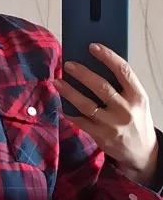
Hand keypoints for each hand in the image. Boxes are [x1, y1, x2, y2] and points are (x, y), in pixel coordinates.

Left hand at [54, 43, 158, 184]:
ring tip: (58, 82)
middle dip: (82, 74)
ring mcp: (112, 125)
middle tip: (68, 64)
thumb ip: (122, 87)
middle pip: (101, 87)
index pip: (123, 71)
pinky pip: (81, 122)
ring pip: (87, 105)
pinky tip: (61, 104)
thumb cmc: (137, 120)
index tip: (93, 47)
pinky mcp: (101, 136)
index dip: (107, 57)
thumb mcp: (137, 101)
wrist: (141, 152)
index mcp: (138, 96)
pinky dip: (69, 112)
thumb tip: (96, 67)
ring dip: (70, 92)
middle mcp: (126, 110)